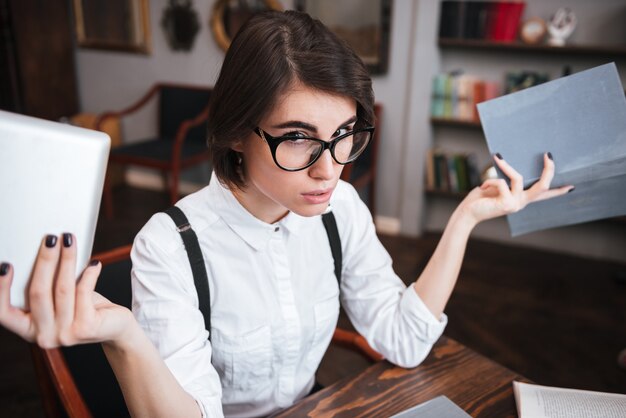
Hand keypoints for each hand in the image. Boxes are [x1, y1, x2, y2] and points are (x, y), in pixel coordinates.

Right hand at [0, 234, 133, 347]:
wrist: (115, 327)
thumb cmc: (84, 308)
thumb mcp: (59, 299)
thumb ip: (47, 286)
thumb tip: (46, 248)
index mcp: (29, 328)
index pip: (4, 313)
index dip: (2, 290)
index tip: (6, 265)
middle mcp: (43, 335)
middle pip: (37, 293)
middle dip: (44, 261)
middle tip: (50, 239)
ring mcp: (65, 334)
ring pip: (62, 289)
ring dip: (66, 260)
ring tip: (70, 241)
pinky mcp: (86, 328)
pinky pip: (84, 292)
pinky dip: (89, 273)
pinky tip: (94, 263)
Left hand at [459, 152, 573, 224]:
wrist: (467, 213)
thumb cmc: (479, 199)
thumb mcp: (496, 187)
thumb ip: (506, 181)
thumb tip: (511, 165)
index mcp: (521, 200)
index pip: (543, 195)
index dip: (557, 191)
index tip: (572, 187)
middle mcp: (521, 203)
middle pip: (543, 186)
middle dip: (549, 169)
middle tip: (549, 155)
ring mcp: (516, 205)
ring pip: (520, 178)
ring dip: (506, 166)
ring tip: (497, 157)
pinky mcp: (507, 204)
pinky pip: (502, 182)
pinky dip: (491, 180)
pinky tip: (483, 185)